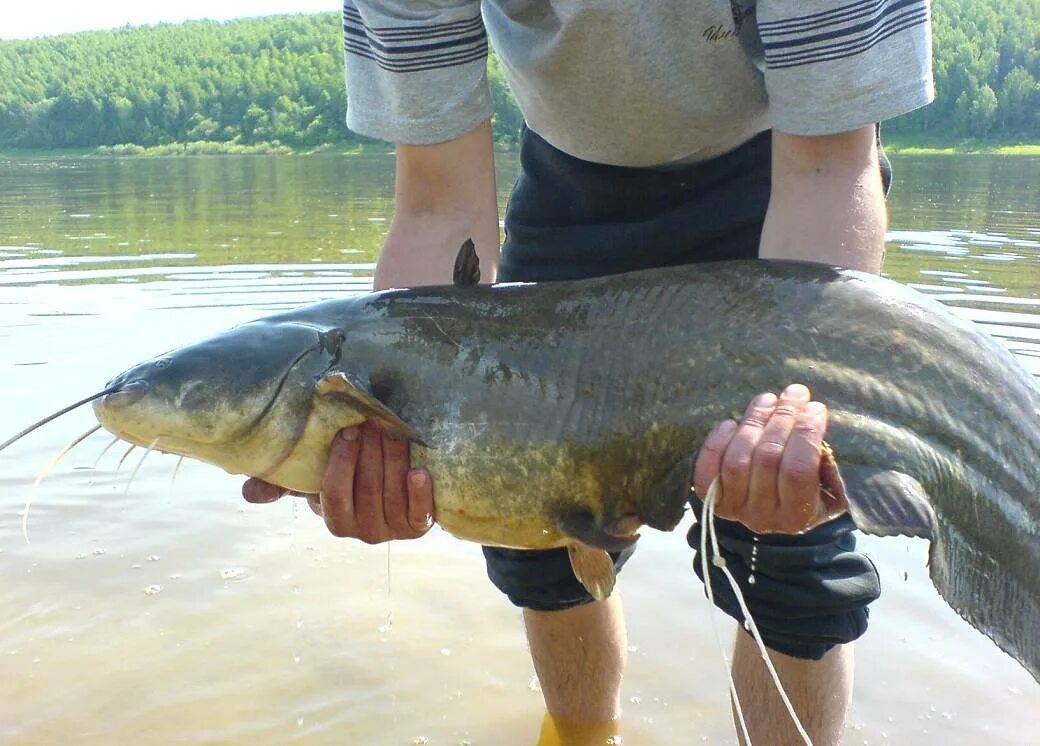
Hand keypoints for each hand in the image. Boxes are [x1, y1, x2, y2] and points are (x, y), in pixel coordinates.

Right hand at [241, 421, 434, 542]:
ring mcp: (394, 530)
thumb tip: (250, 492)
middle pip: (367, 490)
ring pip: (392, 495)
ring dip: (393, 460)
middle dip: (369, 453)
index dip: (341, 464)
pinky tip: (419, 471)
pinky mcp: (419, 525)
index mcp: (337, 521)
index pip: (335, 495)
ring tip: (392, 431)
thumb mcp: (315, 478)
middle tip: (371, 422)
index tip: (346, 432)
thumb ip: (283, 483)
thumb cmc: (350, 477)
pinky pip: (421, 514)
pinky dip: (420, 493)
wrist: (396, 488)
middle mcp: (365, 531)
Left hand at [692, 383, 846, 533]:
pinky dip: (717, 442)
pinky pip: (707, 468)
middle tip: (795, 393)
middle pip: (767, 458)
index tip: (816, 407)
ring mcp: (734, 508)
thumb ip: (830, 462)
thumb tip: (817, 423)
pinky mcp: (711, 497)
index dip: (806, 433)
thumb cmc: (812, 491)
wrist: (776, 512)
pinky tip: (731, 423)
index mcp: (799, 516)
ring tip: (768, 400)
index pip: (798, 470)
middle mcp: (764, 517)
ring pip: (737, 459)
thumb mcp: (832, 485)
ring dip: (753, 422)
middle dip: (783, 418)